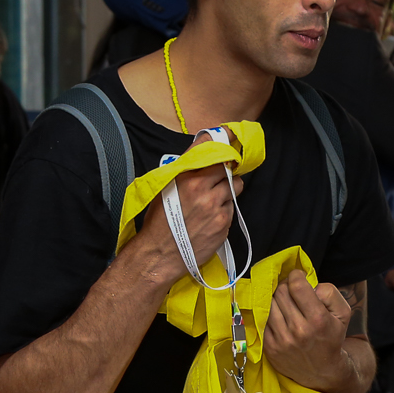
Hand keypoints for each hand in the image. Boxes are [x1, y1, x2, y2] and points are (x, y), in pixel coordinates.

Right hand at [134, 133, 240, 281]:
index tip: (231, 138)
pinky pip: (232, 208)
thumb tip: (202, 154)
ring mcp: (216, 206)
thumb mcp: (165, 188)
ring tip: (212, 201)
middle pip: (229, 168)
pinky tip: (210, 218)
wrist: (159, 254)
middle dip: (225, 172)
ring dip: (227, 191)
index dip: (224, 141)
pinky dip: (225, 210)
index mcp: (186, 176)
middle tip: (217, 180)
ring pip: (235, 188)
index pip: (211, 148)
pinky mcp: (224, 222)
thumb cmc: (158, 221)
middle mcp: (203, 188)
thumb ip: (185, 170)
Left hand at [265, 271, 354, 391]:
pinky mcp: (269, 347)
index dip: (296, 276)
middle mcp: (298, 330)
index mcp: (317, 319)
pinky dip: (269, 314)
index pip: (296, 286)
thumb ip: (329, 292)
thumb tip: (309, 284)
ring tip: (285, 303)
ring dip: (276, 299)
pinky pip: (262, 319)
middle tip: (292, 290)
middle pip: (280, 292)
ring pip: (269, 303)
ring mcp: (281, 340)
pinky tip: (279, 316)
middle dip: (286, 286)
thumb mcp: (343, 313)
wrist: (322, 370)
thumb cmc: (331, 337)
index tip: (298, 277)